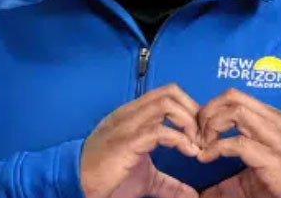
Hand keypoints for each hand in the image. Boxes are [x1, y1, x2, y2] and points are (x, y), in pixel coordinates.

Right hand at [80, 83, 202, 197]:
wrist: (78, 185)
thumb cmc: (108, 180)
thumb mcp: (145, 179)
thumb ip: (167, 183)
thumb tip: (191, 194)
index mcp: (134, 115)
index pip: (168, 94)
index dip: (190, 108)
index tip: (201, 133)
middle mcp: (132, 114)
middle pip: (170, 92)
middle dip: (193, 112)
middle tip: (202, 137)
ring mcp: (129, 125)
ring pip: (166, 104)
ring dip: (188, 122)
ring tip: (196, 144)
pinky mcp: (127, 141)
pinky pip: (159, 130)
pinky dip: (180, 139)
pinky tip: (188, 152)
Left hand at [196, 88, 280, 197]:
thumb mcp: (263, 159)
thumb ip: (239, 157)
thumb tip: (208, 178)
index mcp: (269, 116)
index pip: (234, 95)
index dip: (211, 106)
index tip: (200, 126)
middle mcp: (271, 120)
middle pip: (231, 97)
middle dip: (207, 112)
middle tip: (198, 133)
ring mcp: (273, 137)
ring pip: (235, 112)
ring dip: (211, 126)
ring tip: (203, 144)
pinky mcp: (272, 157)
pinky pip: (239, 143)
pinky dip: (217, 148)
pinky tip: (207, 157)